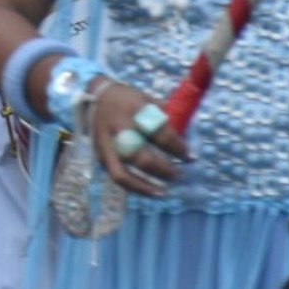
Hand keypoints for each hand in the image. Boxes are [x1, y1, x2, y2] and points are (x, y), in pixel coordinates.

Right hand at [91, 78, 188, 197]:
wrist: (98, 96)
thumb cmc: (130, 99)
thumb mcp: (150, 100)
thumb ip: (166, 119)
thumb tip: (185, 141)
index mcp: (134, 110)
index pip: (159, 133)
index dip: (177, 148)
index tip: (191, 157)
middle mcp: (117, 129)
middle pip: (139, 156)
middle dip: (162, 170)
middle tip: (179, 175)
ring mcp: (105, 145)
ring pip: (121, 174)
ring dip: (144, 187)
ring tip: (163, 192)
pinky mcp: (100, 155)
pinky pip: (116, 177)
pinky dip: (134, 187)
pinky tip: (149, 190)